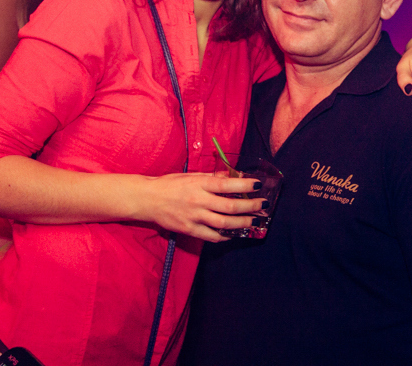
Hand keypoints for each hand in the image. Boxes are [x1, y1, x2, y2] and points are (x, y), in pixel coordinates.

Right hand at [137, 173, 267, 242]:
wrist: (147, 199)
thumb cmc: (170, 184)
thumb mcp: (191, 175)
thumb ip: (212, 177)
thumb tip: (233, 176)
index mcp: (199, 184)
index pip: (227, 185)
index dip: (245, 186)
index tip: (258, 185)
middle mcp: (198, 200)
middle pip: (230, 206)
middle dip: (250, 207)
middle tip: (263, 206)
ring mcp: (194, 217)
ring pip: (223, 224)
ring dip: (242, 223)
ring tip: (254, 221)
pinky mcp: (189, 229)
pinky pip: (211, 236)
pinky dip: (224, 236)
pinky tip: (234, 234)